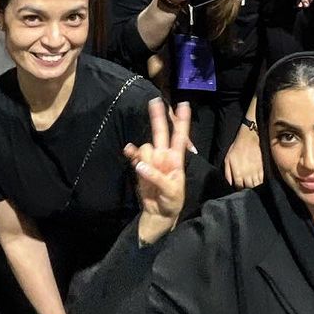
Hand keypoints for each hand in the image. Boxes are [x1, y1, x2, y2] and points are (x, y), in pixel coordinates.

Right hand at [124, 98, 188, 228]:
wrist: (158, 212)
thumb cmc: (172, 200)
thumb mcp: (170, 191)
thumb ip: (156, 177)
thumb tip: (140, 165)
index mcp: (176, 159)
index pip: (180, 136)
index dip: (182, 121)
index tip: (184, 105)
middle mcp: (164, 155)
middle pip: (161, 132)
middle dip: (158, 117)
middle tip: (155, 101)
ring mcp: (152, 160)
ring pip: (145, 148)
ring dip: (145, 158)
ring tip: (149, 176)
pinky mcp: (140, 166)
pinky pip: (134, 155)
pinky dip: (131, 153)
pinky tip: (129, 151)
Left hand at [224, 124, 262, 187]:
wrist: (250, 138)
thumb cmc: (237, 148)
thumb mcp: (227, 159)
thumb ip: (228, 173)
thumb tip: (229, 184)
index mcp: (238, 174)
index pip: (238, 188)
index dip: (238, 191)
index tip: (239, 190)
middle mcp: (247, 175)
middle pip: (248, 189)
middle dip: (247, 191)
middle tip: (246, 192)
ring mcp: (256, 173)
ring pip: (256, 186)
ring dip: (255, 189)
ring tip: (253, 190)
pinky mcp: (263, 169)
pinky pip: (263, 181)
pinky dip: (261, 184)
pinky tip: (260, 185)